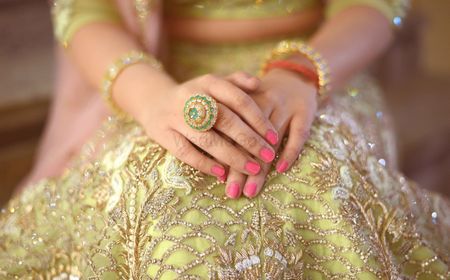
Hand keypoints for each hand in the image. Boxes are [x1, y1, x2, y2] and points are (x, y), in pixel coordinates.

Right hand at [137, 71, 278, 179]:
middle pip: (225, 120)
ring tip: (252, 169)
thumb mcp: (213, 83)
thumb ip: (236, 81)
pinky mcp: (163, 134)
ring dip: (232, 156)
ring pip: (208, 139)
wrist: (154, 100)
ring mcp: (176, 117)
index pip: (239, 100)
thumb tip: (258, 83)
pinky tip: (222, 173)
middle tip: (268, 156)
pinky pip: (186, 152)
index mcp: (208, 83)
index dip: (258, 119)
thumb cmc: (195, 95)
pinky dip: (205, 164)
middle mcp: (192, 97)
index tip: (274, 137)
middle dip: (250, 140)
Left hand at [225, 69, 317, 197]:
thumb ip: (226, 120)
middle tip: (232, 193)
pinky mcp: (305, 112)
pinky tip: (281, 169)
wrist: (295, 75)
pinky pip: (298, 135)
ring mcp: (285, 106)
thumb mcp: (242, 100)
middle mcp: (263, 101)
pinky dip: (290, 152)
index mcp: (243, 98)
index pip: (230, 130)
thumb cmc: (261, 97)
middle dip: (239, 168)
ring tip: (251, 191)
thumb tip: (212, 158)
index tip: (218, 180)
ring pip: (270, 140)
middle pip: (248, 138)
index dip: (224, 155)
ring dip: (261, 167)